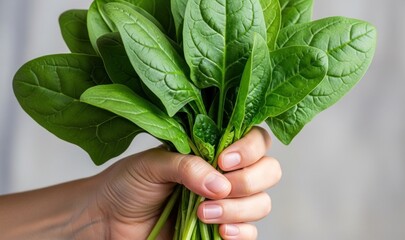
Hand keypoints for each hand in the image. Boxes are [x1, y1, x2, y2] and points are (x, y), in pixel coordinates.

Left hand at [96, 127, 280, 239]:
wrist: (109, 219)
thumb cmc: (128, 183)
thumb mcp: (154, 164)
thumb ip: (187, 166)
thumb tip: (219, 184)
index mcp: (214, 149)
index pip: (256, 141)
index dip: (250, 149)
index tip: (224, 160)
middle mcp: (227, 174)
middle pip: (268, 172)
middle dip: (248, 181)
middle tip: (218, 188)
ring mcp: (228, 203)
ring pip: (262, 203)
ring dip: (238, 209)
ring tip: (203, 212)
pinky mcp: (223, 231)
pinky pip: (251, 233)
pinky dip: (241, 233)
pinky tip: (220, 232)